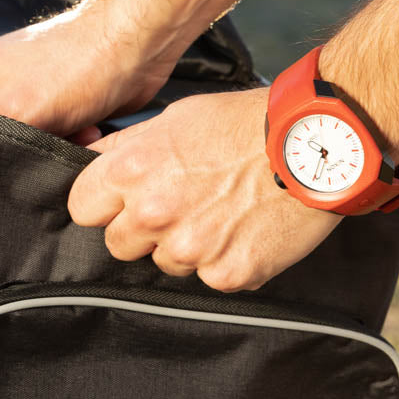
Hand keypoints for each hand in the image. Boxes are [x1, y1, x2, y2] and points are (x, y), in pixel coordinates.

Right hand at [0, 6, 177, 140]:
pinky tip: (89, 133)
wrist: (135, 44)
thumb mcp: (17, 112)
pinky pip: (60, 137)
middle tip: (49, 146)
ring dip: (56, 147)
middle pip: (1, 138)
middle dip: (29, 150)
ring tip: (74, 135)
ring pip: (34, 142)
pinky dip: (74, 140)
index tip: (13, 158)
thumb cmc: (77, 64)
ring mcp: (33, 90)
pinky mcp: (64, 101)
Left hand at [67, 88, 341, 291]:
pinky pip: (208, 278)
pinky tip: (244, 231)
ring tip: (219, 214)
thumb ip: (126, 150)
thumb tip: (90, 164)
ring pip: (163, 264)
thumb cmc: (243, 124)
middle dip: (140, 230)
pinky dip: (224, 260)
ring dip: (183, 247)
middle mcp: (153, 214)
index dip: (103, 205)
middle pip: (118, 245)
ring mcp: (190, 249)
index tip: (122, 201)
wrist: (316, 142)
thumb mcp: (172, 120)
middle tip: (179, 206)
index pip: (82, 209)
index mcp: (131, 171)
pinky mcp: (226, 273)